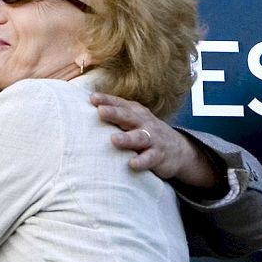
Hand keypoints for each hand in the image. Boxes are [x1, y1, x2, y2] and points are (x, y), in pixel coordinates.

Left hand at [91, 93, 218, 188]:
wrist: (179, 150)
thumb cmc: (146, 132)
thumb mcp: (134, 120)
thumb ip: (115, 115)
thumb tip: (82, 108)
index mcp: (135, 113)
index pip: (120, 104)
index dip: (107, 100)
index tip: (93, 98)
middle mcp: (144, 123)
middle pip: (128, 117)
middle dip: (114, 113)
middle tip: (101, 111)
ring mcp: (152, 139)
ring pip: (139, 137)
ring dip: (127, 139)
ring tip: (114, 140)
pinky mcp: (159, 156)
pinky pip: (149, 158)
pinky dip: (141, 161)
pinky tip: (132, 164)